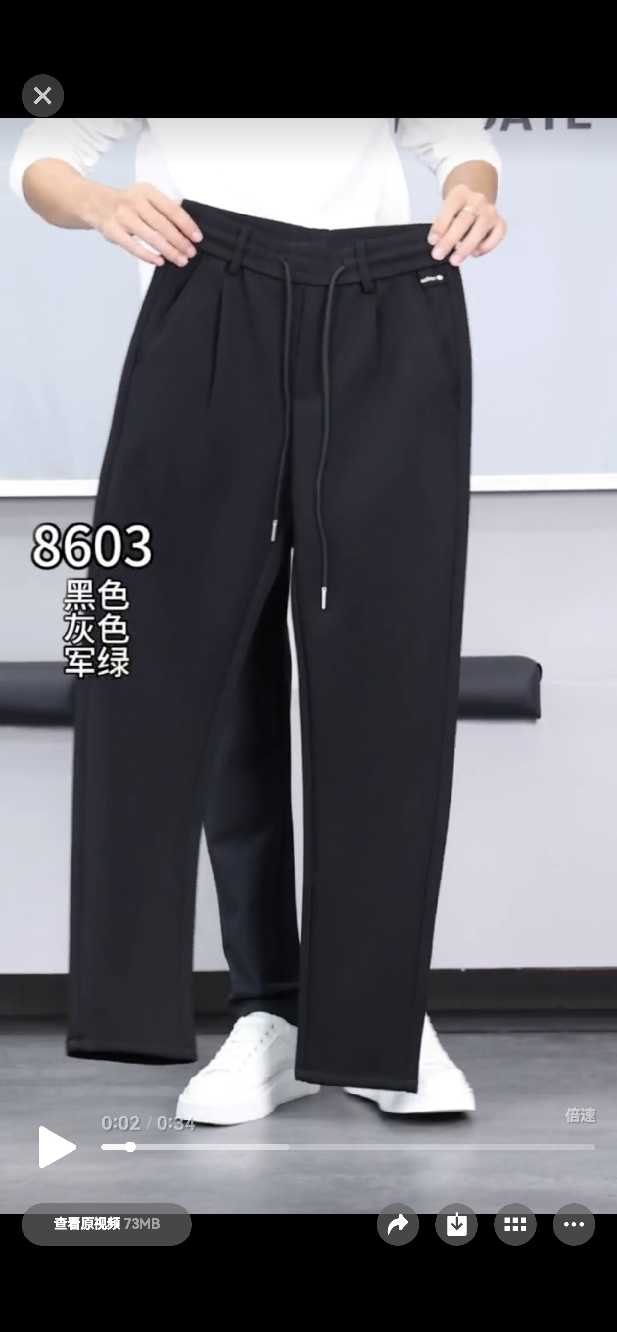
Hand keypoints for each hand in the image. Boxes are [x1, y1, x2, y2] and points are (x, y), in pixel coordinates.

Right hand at [85, 182, 203, 266]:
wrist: (96, 203)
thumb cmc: (127, 203)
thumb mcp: (145, 197)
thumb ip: (163, 208)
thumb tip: (187, 226)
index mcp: (146, 192)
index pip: (171, 209)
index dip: (186, 225)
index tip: (197, 237)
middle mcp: (134, 202)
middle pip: (163, 225)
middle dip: (180, 241)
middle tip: (191, 252)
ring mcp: (123, 216)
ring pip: (151, 237)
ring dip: (168, 250)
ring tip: (180, 260)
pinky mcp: (113, 231)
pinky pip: (134, 246)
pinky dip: (148, 255)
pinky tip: (160, 261)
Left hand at [427, 184, 506, 265]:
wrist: (474, 203)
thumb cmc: (457, 211)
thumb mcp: (445, 213)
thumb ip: (442, 226)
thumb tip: (438, 244)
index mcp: (460, 194)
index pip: (450, 208)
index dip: (440, 225)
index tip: (433, 241)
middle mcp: (477, 200)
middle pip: (464, 220)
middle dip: (450, 240)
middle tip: (439, 254)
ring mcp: (490, 211)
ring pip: (480, 229)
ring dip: (466, 247)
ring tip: (455, 259)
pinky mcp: (500, 223)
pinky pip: (496, 236)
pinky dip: (485, 247)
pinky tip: (474, 252)